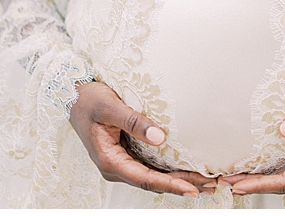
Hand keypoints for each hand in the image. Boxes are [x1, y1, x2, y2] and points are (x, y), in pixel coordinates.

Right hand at [69, 81, 216, 198]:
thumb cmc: (87, 100)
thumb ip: (133, 121)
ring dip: (179, 180)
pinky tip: (186, 170)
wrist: (71, 96)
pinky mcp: (125, 156)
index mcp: (109, 161)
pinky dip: (168, 170)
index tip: (193, 188)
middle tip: (212, 185)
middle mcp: (115, 167)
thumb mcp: (109, 106)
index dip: (171, 184)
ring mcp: (120, 163)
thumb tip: (160, 137)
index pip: (145, 179)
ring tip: (207, 181)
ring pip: (153, 177)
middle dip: (183, 185)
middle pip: (153, 182)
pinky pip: (149, 168)